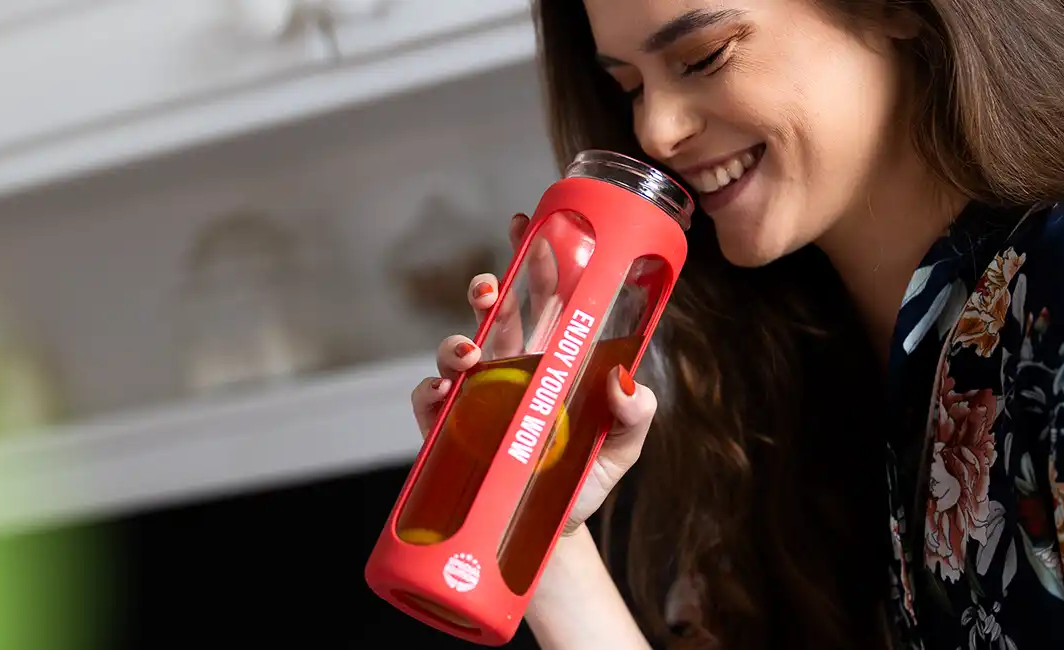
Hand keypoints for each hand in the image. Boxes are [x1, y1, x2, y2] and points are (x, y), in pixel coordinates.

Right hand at [407, 213, 657, 535]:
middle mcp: (510, 368)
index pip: (545, 296)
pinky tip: (445, 392)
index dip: (538, 259)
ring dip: (457, 341)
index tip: (531, 225)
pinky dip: (432, 390)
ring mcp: (476, 397)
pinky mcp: (448, 430)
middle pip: (496, 313)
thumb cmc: (582, 479)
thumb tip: (625, 382)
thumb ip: (634, 415)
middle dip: (490, 289)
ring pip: (456, 350)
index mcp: (552, 357)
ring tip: (469, 352)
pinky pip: (429, 400)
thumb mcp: (621, 447)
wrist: (547, 536)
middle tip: (493, 286)